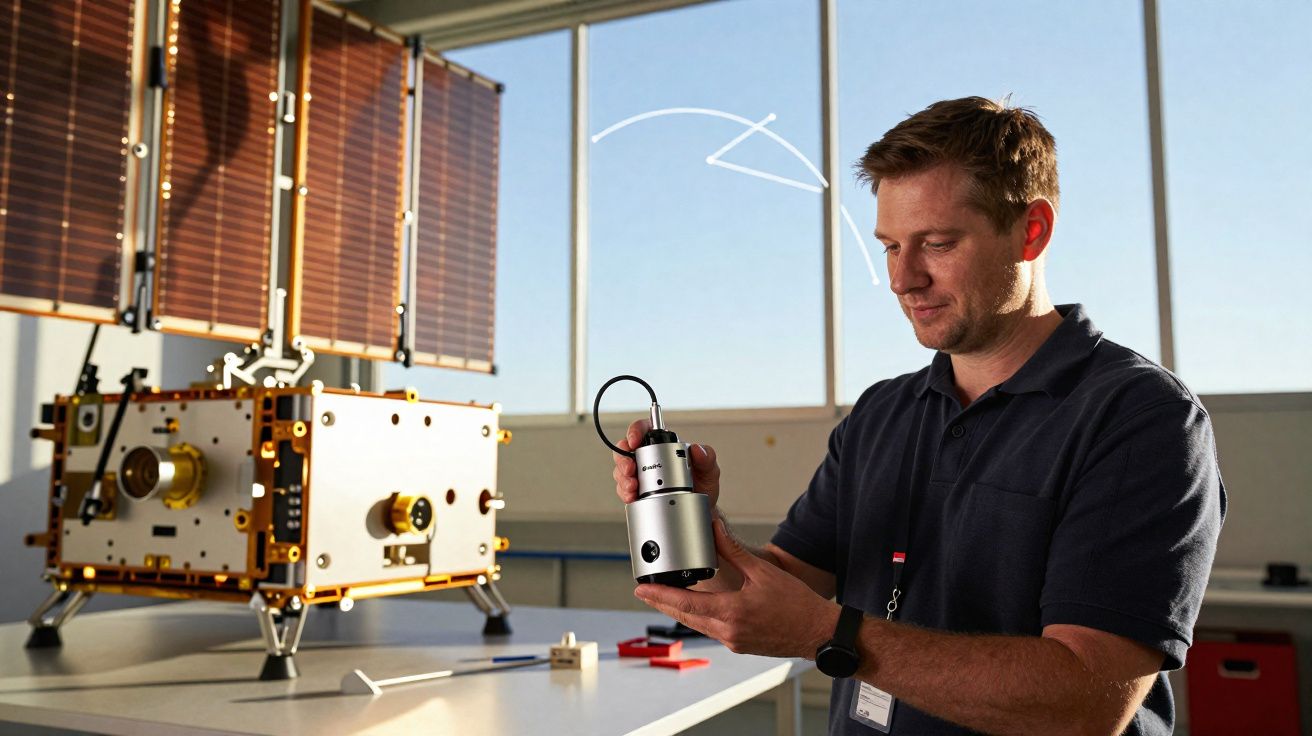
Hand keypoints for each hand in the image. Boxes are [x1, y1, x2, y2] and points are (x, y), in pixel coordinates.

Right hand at [611, 419, 719, 509]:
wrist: (701, 510)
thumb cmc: (702, 485)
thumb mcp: (710, 470)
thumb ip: (707, 457)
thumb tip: (697, 449)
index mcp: (665, 446)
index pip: (645, 430)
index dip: (635, 431)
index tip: (635, 441)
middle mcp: (650, 458)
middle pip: (626, 451)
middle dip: (624, 460)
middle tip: (631, 469)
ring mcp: (642, 475)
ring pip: (622, 470)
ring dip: (623, 478)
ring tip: (633, 487)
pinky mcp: (638, 491)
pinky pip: (624, 489)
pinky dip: (625, 493)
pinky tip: (631, 496)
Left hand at [634, 519, 838, 658]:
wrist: (819, 634)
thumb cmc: (797, 605)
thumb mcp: (763, 572)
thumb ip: (733, 551)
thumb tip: (714, 530)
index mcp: (732, 612)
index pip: (685, 603)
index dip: (660, 595)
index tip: (641, 588)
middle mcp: (728, 631)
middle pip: (684, 616)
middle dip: (662, 602)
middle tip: (644, 591)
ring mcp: (732, 641)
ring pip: (696, 624)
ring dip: (679, 610)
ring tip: (665, 596)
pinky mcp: (739, 645)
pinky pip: (711, 629)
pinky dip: (699, 617)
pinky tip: (697, 607)